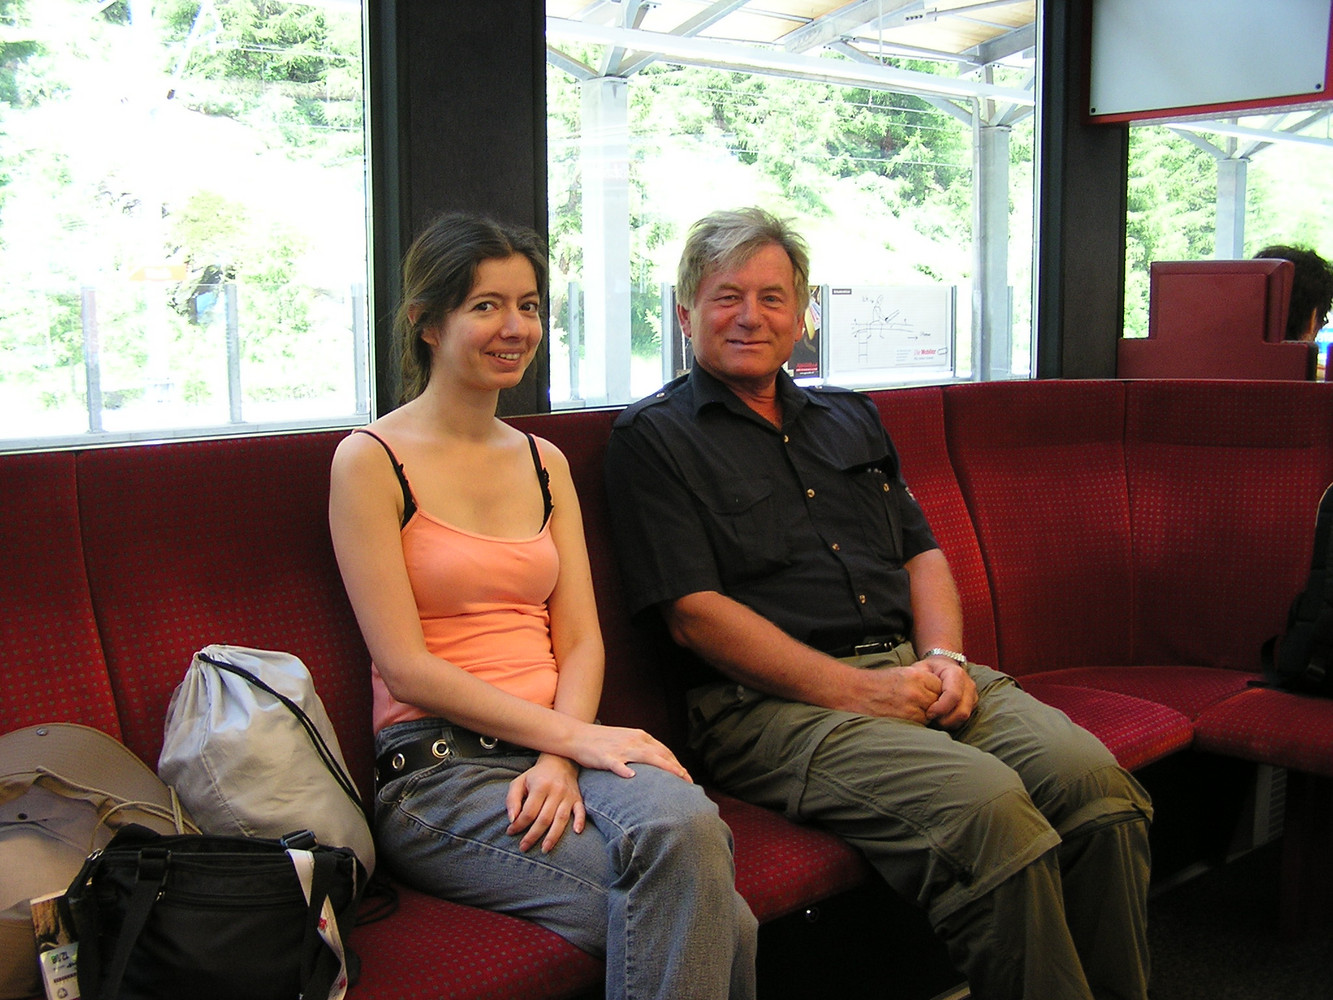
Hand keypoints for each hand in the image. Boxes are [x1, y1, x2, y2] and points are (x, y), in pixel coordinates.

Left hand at [505, 754, 585, 852]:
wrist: (559, 761)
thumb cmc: (536, 776)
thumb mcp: (519, 782)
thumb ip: (512, 800)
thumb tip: (512, 819)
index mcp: (540, 787)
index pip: (529, 812)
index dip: (519, 824)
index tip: (510, 832)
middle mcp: (555, 791)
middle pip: (544, 819)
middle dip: (532, 836)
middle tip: (523, 847)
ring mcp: (568, 796)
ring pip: (561, 819)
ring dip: (553, 836)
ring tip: (544, 849)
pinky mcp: (577, 799)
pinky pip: (581, 811)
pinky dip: (580, 821)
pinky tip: (576, 832)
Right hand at [570, 723, 691, 782]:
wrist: (578, 736)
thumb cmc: (603, 741)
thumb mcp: (626, 740)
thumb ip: (641, 749)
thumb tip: (657, 762)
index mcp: (640, 736)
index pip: (664, 750)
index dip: (677, 763)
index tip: (686, 776)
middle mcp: (633, 740)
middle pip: (660, 754)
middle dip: (676, 768)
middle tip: (688, 781)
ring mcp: (620, 748)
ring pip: (646, 757)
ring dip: (663, 767)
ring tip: (676, 777)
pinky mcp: (605, 756)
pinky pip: (617, 764)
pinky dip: (625, 769)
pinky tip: (632, 776)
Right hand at [852, 663, 943, 722]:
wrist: (856, 691)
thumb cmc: (878, 683)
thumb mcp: (903, 673)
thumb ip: (921, 681)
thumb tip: (937, 692)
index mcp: (917, 676)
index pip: (940, 687)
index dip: (934, 692)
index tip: (926, 695)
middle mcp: (917, 691)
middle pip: (938, 702)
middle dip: (931, 705)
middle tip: (917, 705)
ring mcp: (912, 706)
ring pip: (930, 715)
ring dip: (924, 715)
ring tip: (908, 711)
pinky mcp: (906, 720)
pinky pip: (920, 724)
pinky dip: (915, 723)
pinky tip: (904, 717)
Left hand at [921, 657, 977, 729]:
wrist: (943, 666)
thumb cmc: (929, 669)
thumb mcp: (922, 669)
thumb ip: (919, 679)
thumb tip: (916, 694)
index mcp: (956, 674)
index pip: (953, 695)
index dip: (940, 708)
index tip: (928, 713)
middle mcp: (968, 685)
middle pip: (962, 711)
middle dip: (945, 720)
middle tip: (930, 719)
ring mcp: (972, 695)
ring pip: (964, 717)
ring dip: (948, 723)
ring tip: (934, 720)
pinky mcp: (972, 704)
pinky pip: (964, 719)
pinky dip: (952, 723)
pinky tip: (940, 719)